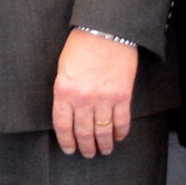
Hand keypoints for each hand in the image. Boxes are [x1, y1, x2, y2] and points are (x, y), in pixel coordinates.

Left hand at [52, 29, 136, 157]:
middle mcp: (83, 99)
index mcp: (63, 92)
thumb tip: (69, 112)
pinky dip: (121, 132)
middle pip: (83, 132)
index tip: (69, 150)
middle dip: (85, 147)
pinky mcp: (122, 96)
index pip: (62, 126)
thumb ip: (65, 92)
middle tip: (88, 154)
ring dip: (104, 144)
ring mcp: (104, 99)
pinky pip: (122, 121)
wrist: (106, 31)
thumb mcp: (63, 69)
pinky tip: (119, 137)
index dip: (66, 141)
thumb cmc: (81, 46)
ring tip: (104, 151)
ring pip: (103, 131)